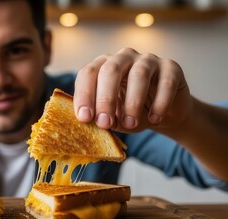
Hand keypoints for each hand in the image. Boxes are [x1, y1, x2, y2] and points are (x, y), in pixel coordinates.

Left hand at [74, 48, 191, 132]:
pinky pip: (166, 82)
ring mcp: (148, 60)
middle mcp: (123, 57)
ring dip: (132, 103)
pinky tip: (155, 119)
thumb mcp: (113, 117)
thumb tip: (94, 121)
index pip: (88, 74)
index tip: (84, 118)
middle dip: (105, 98)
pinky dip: (160, 103)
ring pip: (138, 75)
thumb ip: (102, 117)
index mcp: (103, 66)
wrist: (162, 114)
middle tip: (104, 123)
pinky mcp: (171, 67)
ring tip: (130, 124)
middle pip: (110, 70)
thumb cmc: (130, 113)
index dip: (84, 95)